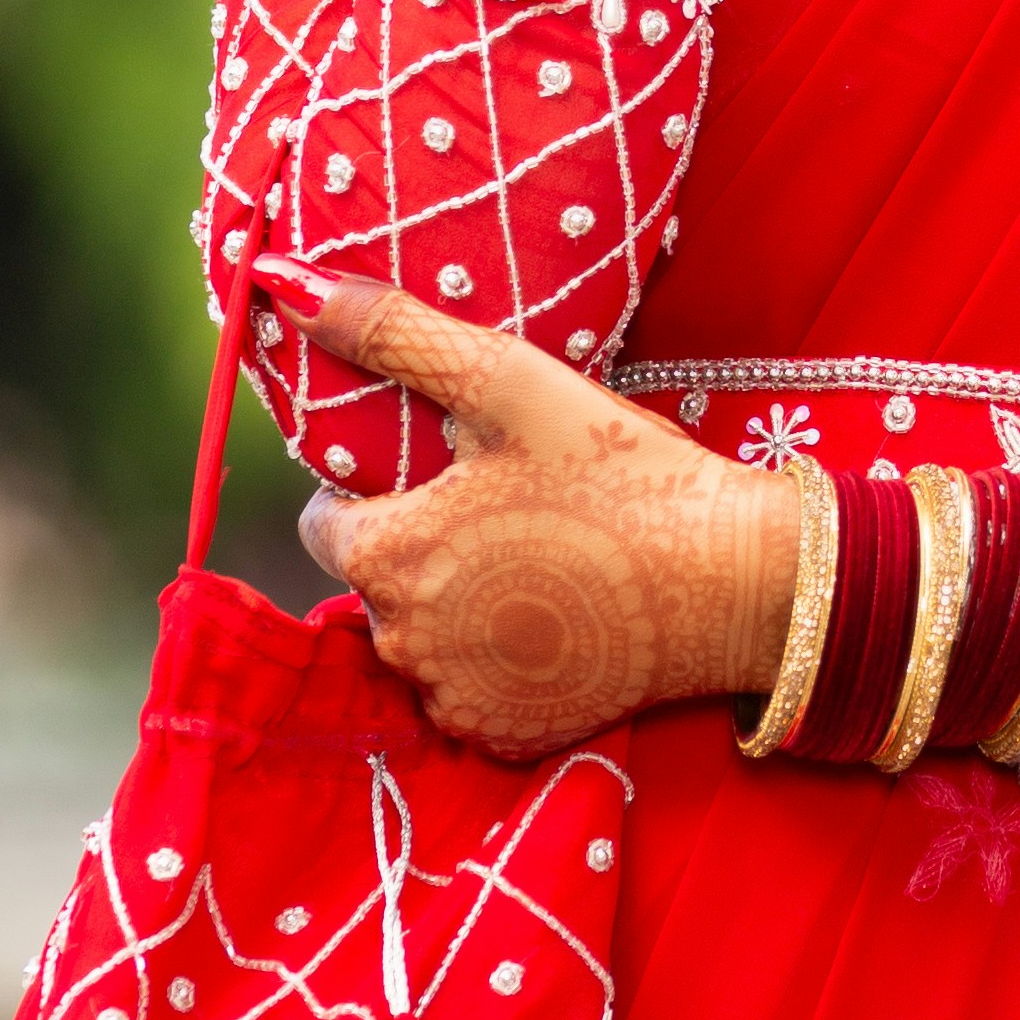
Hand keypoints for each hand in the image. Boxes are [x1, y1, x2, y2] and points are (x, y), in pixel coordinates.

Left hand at [268, 267, 800, 759]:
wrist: (732, 578)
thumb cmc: (617, 472)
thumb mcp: (507, 382)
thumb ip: (393, 332)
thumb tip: (286, 284)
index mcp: (388, 556)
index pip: (324, 524)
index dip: (376, 492)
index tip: (444, 473)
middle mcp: (404, 643)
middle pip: (377, 582)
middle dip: (420, 547)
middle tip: (507, 509)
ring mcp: (457, 697)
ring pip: (423, 640)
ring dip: (457, 607)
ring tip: (537, 559)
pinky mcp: (509, 735)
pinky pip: (475, 689)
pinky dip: (501, 661)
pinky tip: (557, 618)